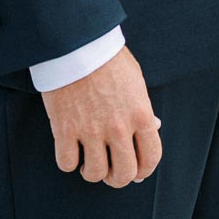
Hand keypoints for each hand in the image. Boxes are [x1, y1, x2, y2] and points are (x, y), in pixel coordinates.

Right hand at [40, 45, 162, 188]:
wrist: (76, 41)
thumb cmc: (107, 57)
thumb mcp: (135, 79)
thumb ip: (143, 107)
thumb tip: (153, 127)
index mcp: (140, 113)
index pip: (151, 158)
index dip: (145, 170)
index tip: (137, 171)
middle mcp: (118, 127)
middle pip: (124, 174)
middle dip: (118, 178)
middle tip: (110, 170)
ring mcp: (91, 130)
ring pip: (95, 174)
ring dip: (92, 171)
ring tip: (88, 159)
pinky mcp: (65, 129)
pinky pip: (66, 164)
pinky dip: (68, 161)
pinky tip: (70, 149)